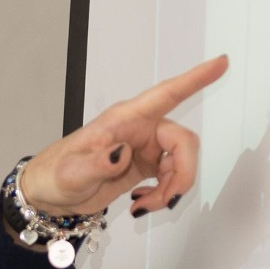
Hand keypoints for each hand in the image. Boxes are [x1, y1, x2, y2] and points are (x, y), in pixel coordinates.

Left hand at [19, 55, 228, 216]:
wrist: (49, 194)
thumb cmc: (55, 174)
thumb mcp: (71, 171)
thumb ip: (96, 164)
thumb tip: (121, 154)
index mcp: (123, 119)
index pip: (165, 95)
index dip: (194, 79)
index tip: (220, 63)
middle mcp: (139, 129)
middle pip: (183, 143)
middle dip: (182, 174)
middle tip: (165, 200)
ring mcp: (144, 148)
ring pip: (180, 164)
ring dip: (170, 190)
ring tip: (143, 205)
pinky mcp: (145, 166)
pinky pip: (170, 178)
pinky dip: (163, 195)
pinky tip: (142, 202)